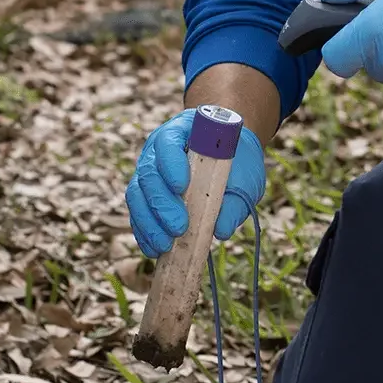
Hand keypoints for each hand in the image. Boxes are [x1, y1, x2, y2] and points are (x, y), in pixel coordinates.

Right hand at [124, 108, 265, 257]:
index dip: (170, 164)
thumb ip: (236, 200)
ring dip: (149, 223)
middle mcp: (157, 151)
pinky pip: (137, 214)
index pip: (168, 143)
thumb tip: (220, 230)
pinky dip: (144, 233)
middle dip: (161, 203)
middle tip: (178, 227)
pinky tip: (154, 249)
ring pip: (137, 195)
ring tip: (165, 245)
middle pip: (148, 173)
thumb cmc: (237, 162)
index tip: (182, 186)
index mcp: (182, 132)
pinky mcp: (146, 197)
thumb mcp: (246, 177)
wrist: (230, 157)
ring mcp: (148, 173)